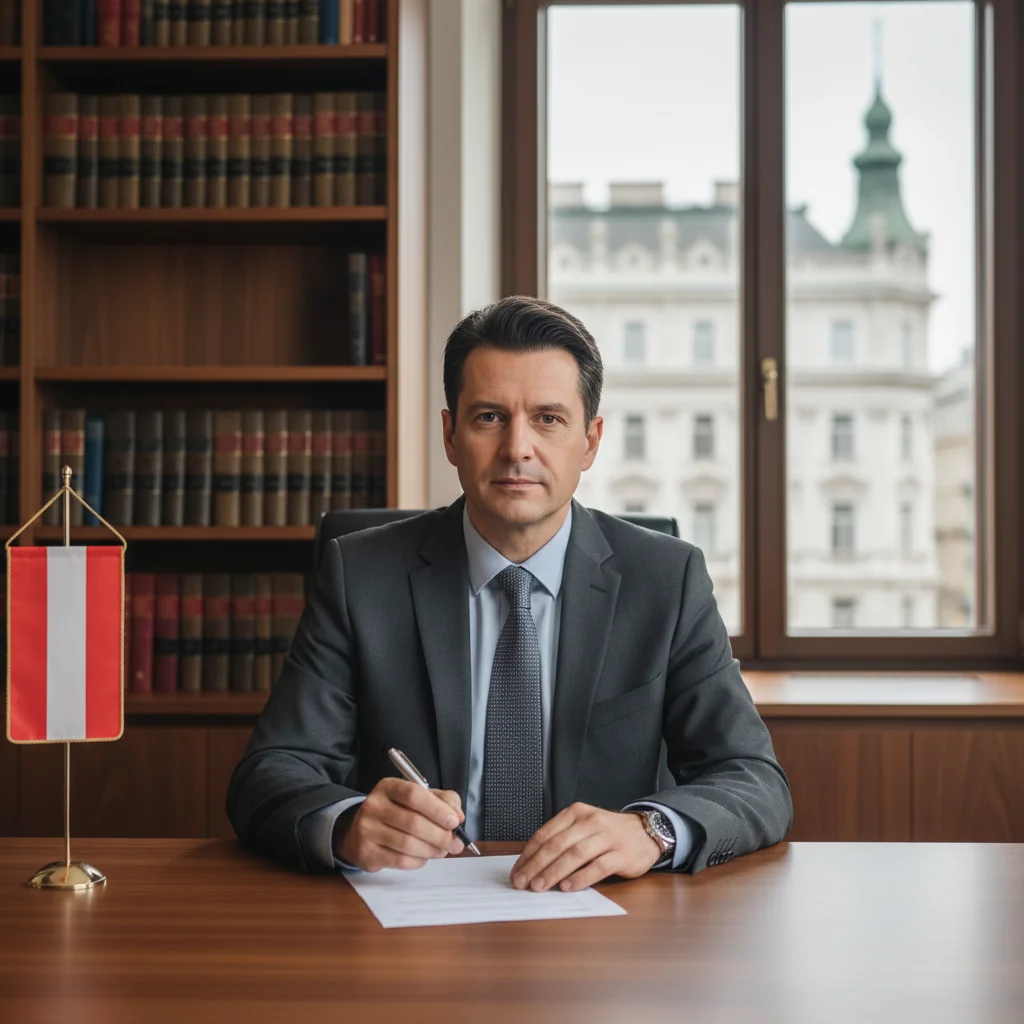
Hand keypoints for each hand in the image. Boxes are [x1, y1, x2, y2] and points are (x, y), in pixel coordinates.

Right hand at [336, 778, 464, 871]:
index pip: (413, 794)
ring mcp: (367, 830)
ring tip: (442, 850)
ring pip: (407, 844)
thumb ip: (442, 801)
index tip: (454, 821)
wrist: (360, 832)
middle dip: (440, 835)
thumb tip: (457, 816)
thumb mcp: (419, 798)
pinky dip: (418, 861)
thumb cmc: (397, 812)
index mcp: (388, 787)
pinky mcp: (366, 853)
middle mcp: (374, 805)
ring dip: (432, 850)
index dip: (437, 809)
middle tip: (456, 843)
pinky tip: (424, 857)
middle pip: (413, 822)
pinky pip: (399, 860)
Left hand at [510, 803, 662, 892]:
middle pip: (557, 844)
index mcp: (576, 813)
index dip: (528, 854)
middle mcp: (590, 821)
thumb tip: (532, 864)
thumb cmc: (608, 833)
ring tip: (539, 887)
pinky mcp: (621, 854)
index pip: (545, 833)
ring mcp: (607, 837)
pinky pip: (598, 866)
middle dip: (535, 866)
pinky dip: (581, 878)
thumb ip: (562, 840)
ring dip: (554, 872)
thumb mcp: (584, 827)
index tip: (517, 871)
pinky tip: (568, 887)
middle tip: (522, 883)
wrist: (645, 832)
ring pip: (575, 854)